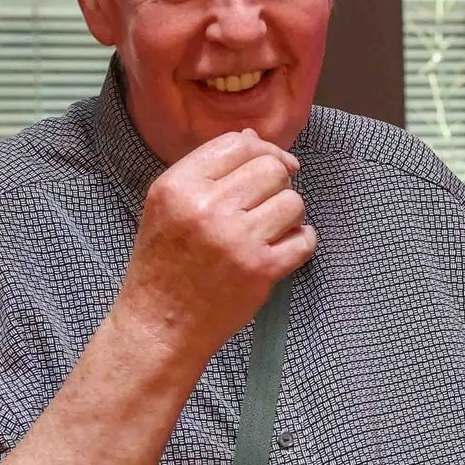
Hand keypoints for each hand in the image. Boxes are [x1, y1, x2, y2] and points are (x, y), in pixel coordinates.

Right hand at [114, 130, 315, 363]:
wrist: (160, 324)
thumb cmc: (162, 263)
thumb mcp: (167, 206)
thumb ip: (208, 170)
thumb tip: (254, 140)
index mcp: (179, 187)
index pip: (237, 145)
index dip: (262, 150)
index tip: (273, 164)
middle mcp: (207, 208)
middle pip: (270, 169)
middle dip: (276, 183)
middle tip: (264, 204)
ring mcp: (237, 240)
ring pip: (293, 202)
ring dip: (288, 214)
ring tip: (270, 229)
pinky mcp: (261, 270)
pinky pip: (305, 239)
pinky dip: (301, 241)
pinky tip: (285, 247)